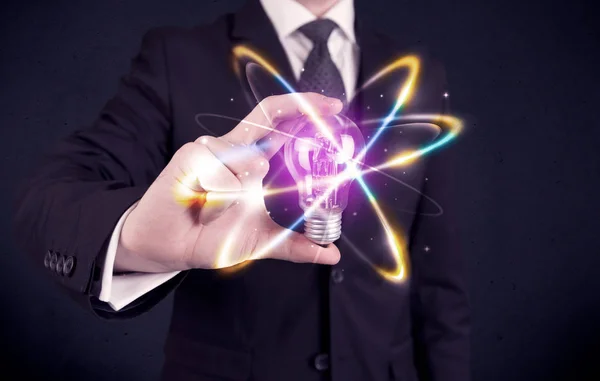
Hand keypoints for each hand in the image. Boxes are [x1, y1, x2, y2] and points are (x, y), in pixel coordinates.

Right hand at [115, 93, 343, 272]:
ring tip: (216, 213)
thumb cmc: (212, 237)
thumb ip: (295, 245)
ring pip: (247, 161)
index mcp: (252, 161)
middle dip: (297, 109)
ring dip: (239, 194)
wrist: (169, 248)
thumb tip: (331, 253)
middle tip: (319, 120)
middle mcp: (234, 149)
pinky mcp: (190, 156)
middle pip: (267, 116)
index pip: (280, 123)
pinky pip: (219, 174)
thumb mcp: (262, 242)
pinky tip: (201, 208)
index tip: (333, 107)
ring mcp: (211, 149)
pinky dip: (219, 198)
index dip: (304, 109)